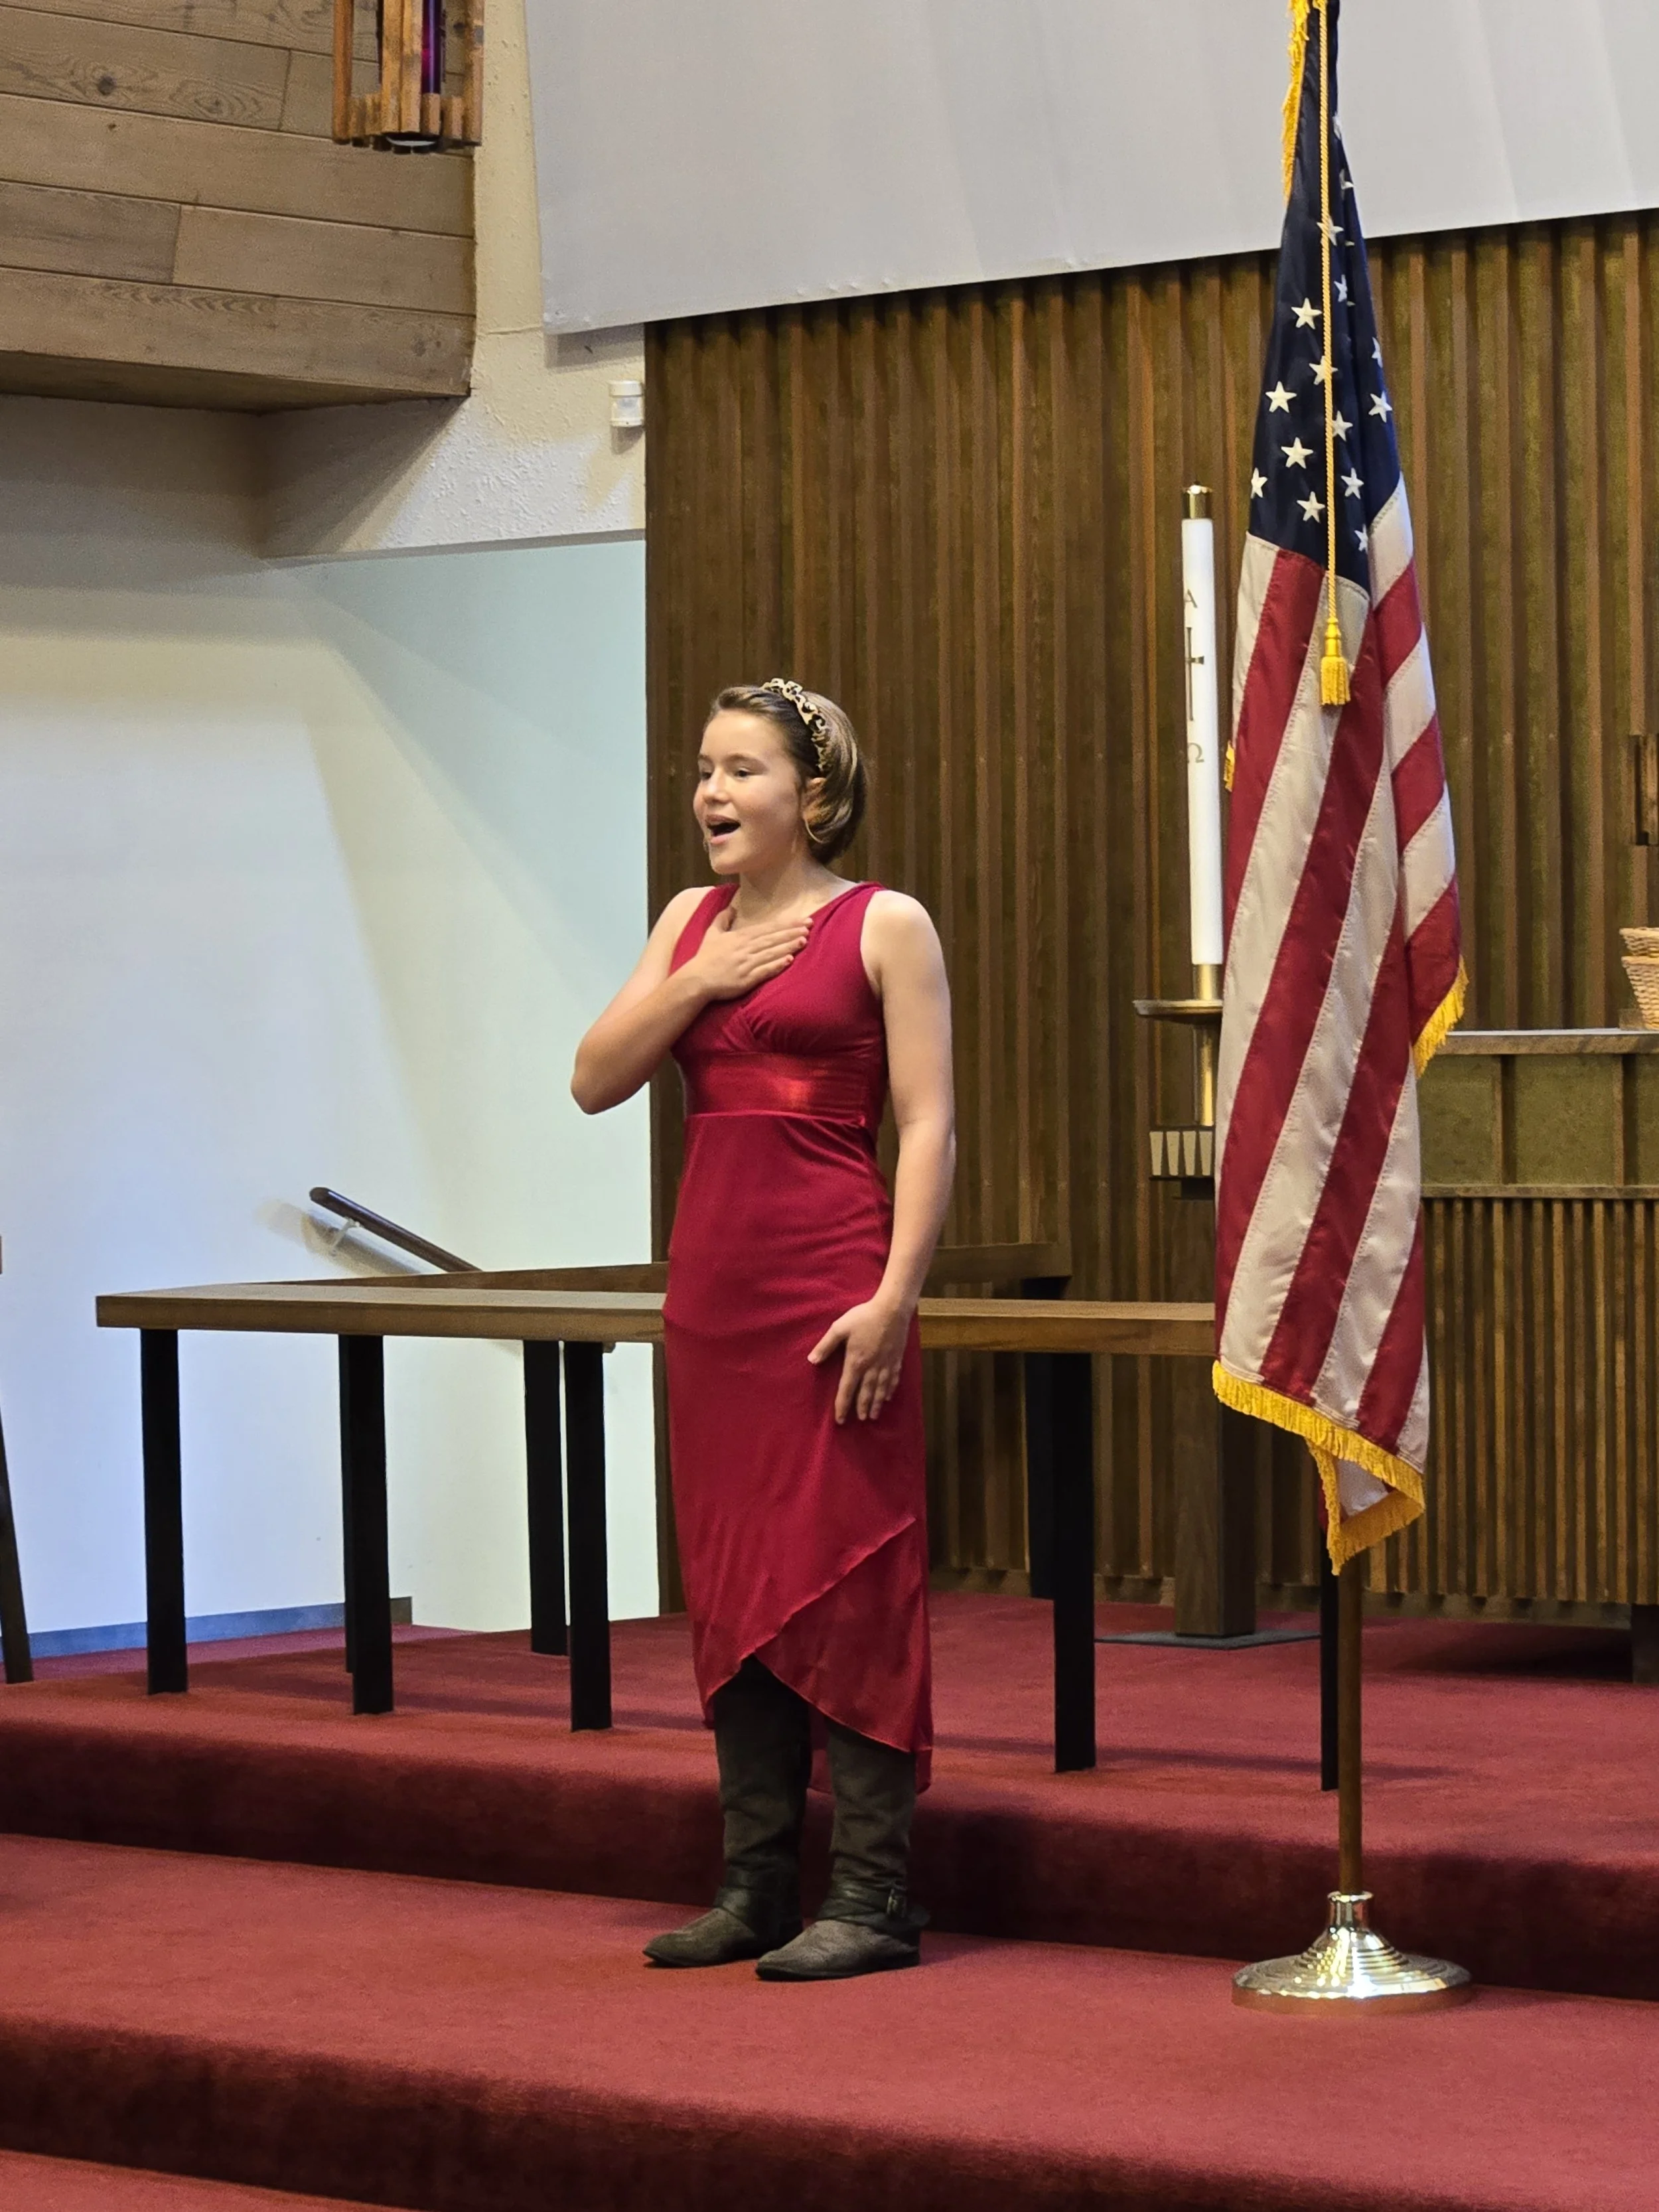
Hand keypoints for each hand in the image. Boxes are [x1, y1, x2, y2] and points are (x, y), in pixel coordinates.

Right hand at [685, 906, 808, 1002]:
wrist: (696, 979)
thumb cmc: (704, 957)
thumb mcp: (712, 933)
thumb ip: (723, 919)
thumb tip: (732, 906)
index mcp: (740, 937)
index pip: (767, 928)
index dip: (785, 924)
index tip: (801, 920)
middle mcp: (745, 948)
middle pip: (772, 938)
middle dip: (792, 932)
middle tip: (809, 926)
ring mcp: (746, 963)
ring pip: (771, 952)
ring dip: (788, 946)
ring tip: (804, 940)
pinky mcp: (746, 978)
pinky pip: (764, 970)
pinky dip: (777, 964)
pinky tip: (789, 960)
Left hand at [808, 1297, 910, 1423]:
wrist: (892, 1309)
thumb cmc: (864, 1317)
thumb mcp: (840, 1328)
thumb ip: (826, 1345)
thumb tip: (812, 1361)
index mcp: (855, 1362)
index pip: (847, 1389)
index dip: (842, 1405)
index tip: (840, 1419)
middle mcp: (871, 1368)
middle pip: (865, 1393)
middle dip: (861, 1408)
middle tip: (860, 1420)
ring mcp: (886, 1364)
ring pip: (880, 1389)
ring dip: (876, 1404)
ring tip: (873, 1416)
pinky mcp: (896, 1359)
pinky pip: (893, 1379)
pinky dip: (890, 1390)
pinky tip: (888, 1396)